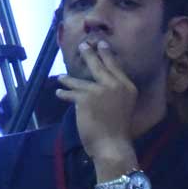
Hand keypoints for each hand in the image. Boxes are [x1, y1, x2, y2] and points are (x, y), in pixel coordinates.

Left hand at [54, 40, 141, 172]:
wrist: (112, 144)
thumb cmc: (119, 130)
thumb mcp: (124, 106)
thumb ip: (117, 93)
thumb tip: (103, 84)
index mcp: (127, 87)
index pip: (115, 66)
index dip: (107, 54)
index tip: (101, 44)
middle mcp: (115, 84)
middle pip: (99, 65)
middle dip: (89, 54)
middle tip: (83, 45)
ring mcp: (99, 90)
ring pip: (80, 80)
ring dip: (68, 79)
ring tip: (62, 77)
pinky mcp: (85, 98)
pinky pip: (71, 93)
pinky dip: (64, 94)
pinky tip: (59, 92)